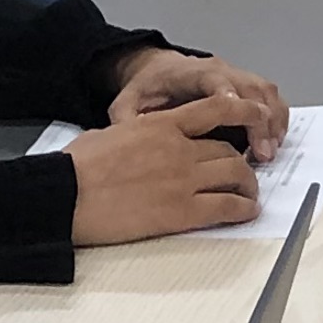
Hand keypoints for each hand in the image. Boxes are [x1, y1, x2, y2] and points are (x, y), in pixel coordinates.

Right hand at [63, 99, 262, 243]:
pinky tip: (246, 212)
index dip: (244, 112)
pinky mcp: (181, 212)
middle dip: (241, 163)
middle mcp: (180, 149)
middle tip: (245, 174)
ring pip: (235, 176)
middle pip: (228, 151)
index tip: (257, 115)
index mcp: (161, 125)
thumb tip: (136, 140)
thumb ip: (135, 133)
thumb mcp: (109, 134)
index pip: (216, 110)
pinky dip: (242, 209)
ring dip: (248, 186)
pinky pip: (225, 208)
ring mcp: (183, 180)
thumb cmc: (76, 166)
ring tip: (250, 196)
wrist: (65, 196)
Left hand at [108, 48, 288, 161]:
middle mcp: (218, 71)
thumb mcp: (127, 103)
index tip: (237, 114)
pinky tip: (274, 143)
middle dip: (259, 119)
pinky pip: (270, 98)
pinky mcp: (245, 88)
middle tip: (262, 152)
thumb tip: (129, 139)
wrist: (157, 72)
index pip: (214, 80)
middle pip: (249, 87)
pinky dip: (277, 118)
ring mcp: (235, 77)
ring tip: (270, 152)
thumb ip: (127, 120)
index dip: (228, 95)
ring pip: (265, 91)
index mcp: (188, 73)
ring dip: (273, 121)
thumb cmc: (147, 89)